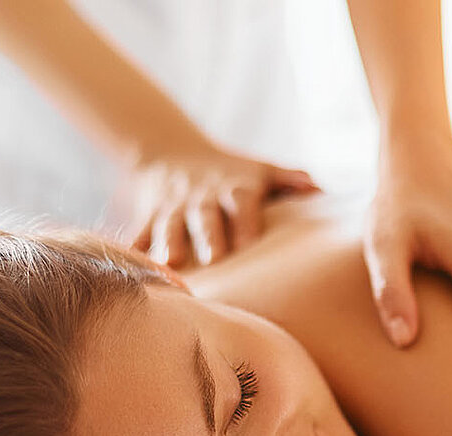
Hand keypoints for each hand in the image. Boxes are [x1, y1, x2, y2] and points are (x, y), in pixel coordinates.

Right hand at [124, 148, 318, 266]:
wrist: (171, 150)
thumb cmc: (230, 171)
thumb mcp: (260, 169)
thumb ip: (289, 180)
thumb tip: (320, 189)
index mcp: (235, 188)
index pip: (242, 201)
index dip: (245, 220)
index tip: (249, 243)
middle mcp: (203, 197)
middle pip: (206, 216)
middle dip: (208, 235)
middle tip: (214, 259)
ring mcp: (174, 207)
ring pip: (170, 225)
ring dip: (170, 243)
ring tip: (171, 265)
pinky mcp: (150, 215)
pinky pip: (140, 233)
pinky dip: (135, 250)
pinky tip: (131, 269)